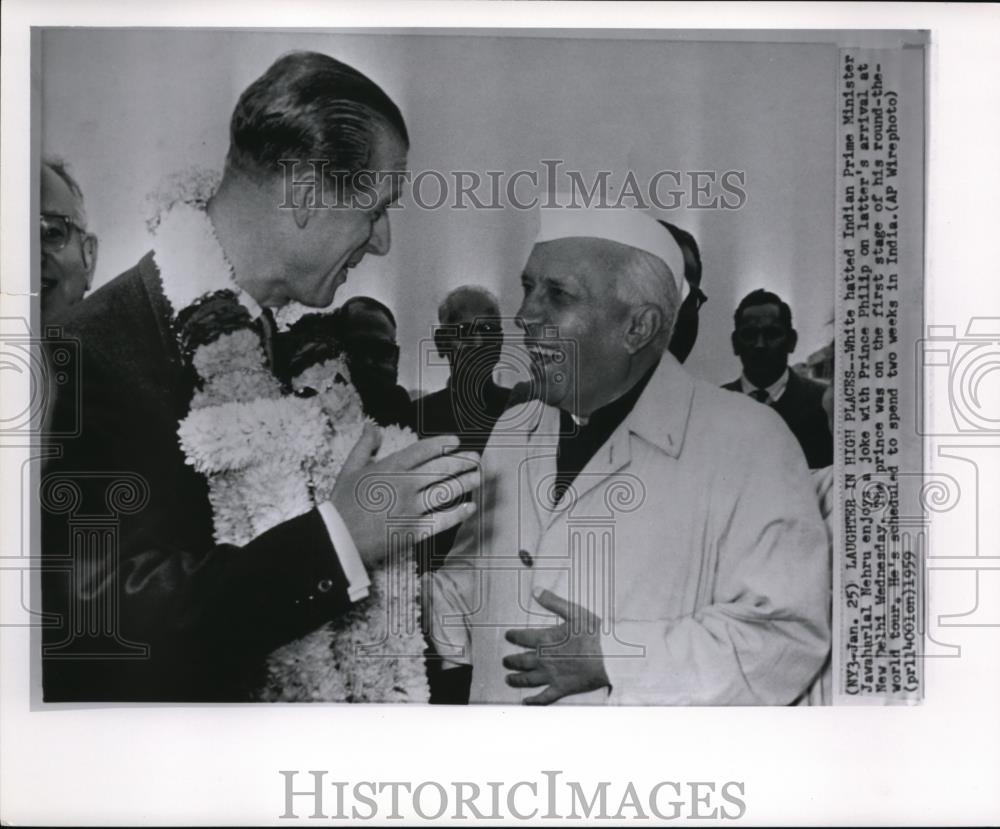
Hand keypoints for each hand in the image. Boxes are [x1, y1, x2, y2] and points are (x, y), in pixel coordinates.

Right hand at [330, 425, 480, 566]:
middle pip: (440, 469)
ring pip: (444, 492)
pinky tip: (470, 507)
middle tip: (475, 459)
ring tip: (477, 477)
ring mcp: (410, 508)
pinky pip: (441, 520)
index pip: (422, 450)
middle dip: (461, 461)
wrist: (337, 538)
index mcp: (389, 468)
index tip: (455, 441)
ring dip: (464, 483)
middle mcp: (403, 485)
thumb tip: (372, 426)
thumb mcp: (349, 468)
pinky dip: (457, 514)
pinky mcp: (413, 530)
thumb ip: (364, 446)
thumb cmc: (342, 503)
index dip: (441, 444)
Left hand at [503, 588, 609, 704]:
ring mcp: (552, 676)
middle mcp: (544, 659)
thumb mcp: (575, 612)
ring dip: (516, 679)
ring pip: (528, 679)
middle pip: (522, 661)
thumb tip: (536, 591)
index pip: (523, 637)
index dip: (513, 636)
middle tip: (505, 661)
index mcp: (546, 639)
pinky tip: (526, 702)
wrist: (610, 657)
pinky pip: (544, 697)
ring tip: (508, 679)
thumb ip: (553, 602)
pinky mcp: (562, 688)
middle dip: (511, 661)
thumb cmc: (594, 634)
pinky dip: (534, 701)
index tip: (508, 636)